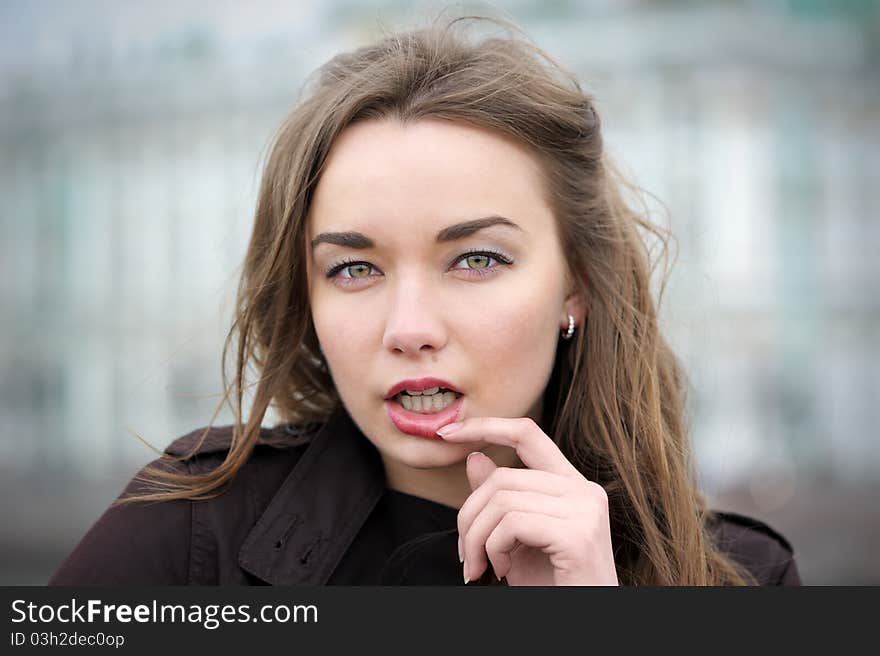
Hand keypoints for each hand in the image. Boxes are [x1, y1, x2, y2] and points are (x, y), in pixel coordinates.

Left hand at [436, 417, 617, 585]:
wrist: (581, 622)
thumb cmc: (552, 587)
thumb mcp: (516, 539)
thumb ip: (500, 499)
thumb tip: (474, 457)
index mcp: (572, 486)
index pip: (527, 434)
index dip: (484, 426)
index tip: (445, 433)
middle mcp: (585, 490)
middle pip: (502, 477)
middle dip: (469, 517)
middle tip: (465, 556)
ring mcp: (585, 510)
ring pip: (502, 500)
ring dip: (477, 539)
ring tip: (480, 568)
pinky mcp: (578, 534)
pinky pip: (511, 524)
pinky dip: (493, 548)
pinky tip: (503, 570)